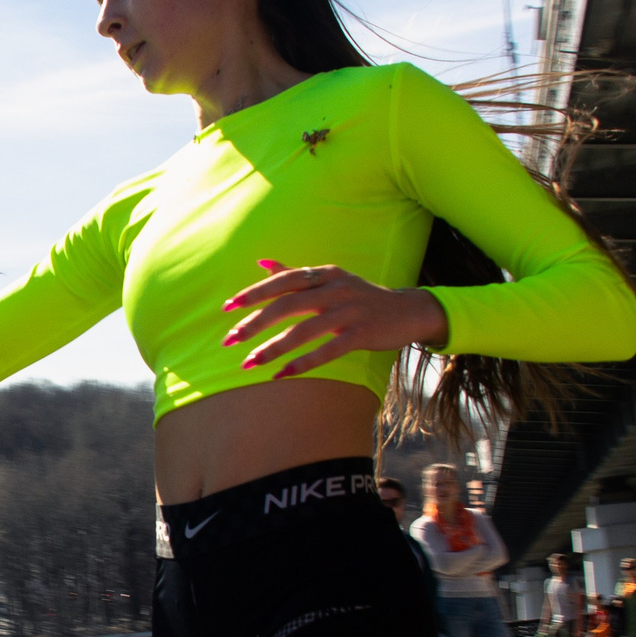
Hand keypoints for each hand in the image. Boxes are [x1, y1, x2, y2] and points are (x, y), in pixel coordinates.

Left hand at [221, 260, 449, 378]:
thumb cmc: (361, 296)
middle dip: (254, 323)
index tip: (228, 307)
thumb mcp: (331, 279)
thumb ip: (295, 273)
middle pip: (286, 305)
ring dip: (273, 348)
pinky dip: (303, 363)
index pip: (282, 281)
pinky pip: (327, 350)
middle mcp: (335, 289)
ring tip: (249, 363)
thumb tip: (261, 262)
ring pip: (303, 331)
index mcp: (324, 274)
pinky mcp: (361, 334)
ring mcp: (349, 311)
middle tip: (229, 339)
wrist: (408, 311)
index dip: (254, 293)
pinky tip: (282, 374)